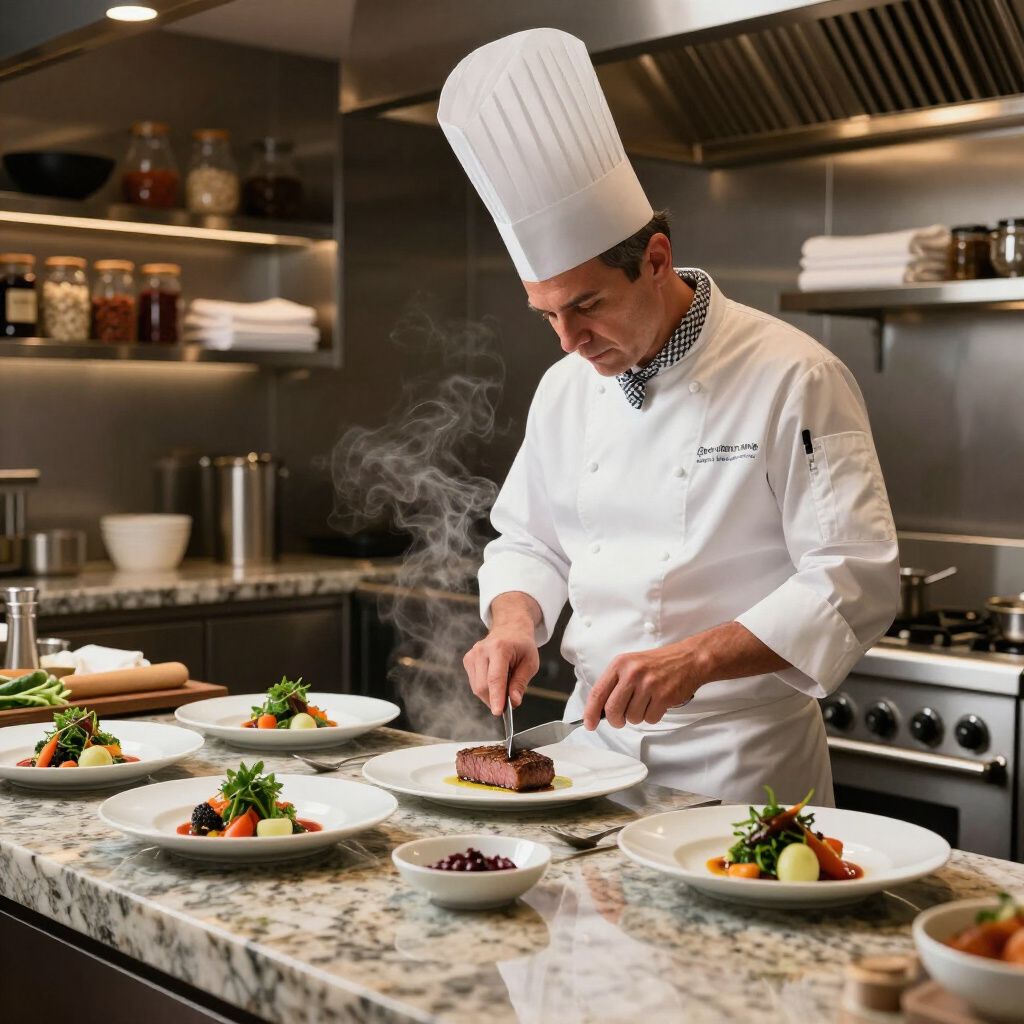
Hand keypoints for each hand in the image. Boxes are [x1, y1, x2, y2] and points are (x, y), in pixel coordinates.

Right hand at [463, 627, 539, 715]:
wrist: (510, 627)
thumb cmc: (522, 645)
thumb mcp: (530, 663)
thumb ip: (520, 683)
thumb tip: (514, 702)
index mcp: (499, 648)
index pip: (495, 678)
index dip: (496, 697)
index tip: (498, 712)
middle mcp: (482, 650)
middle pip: (483, 686)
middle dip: (496, 699)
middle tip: (510, 701)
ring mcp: (472, 654)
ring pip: (477, 687)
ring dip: (491, 694)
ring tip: (505, 682)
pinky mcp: (468, 660)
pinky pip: (474, 683)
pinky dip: (485, 688)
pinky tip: (495, 679)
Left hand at [583, 642, 703, 729]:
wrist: (688, 659)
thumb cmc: (657, 664)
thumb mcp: (631, 665)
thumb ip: (614, 683)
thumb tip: (599, 710)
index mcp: (620, 664)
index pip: (598, 692)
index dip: (591, 712)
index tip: (589, 724)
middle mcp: (632, 673)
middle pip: (612, 710)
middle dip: (615, 720)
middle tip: (620, 720)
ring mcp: (648, 685)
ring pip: (632, 718)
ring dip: (637, 717)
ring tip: (645, 703)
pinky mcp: (663, 696)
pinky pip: (650, 719)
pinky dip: (652, 716)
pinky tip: (656, 704)